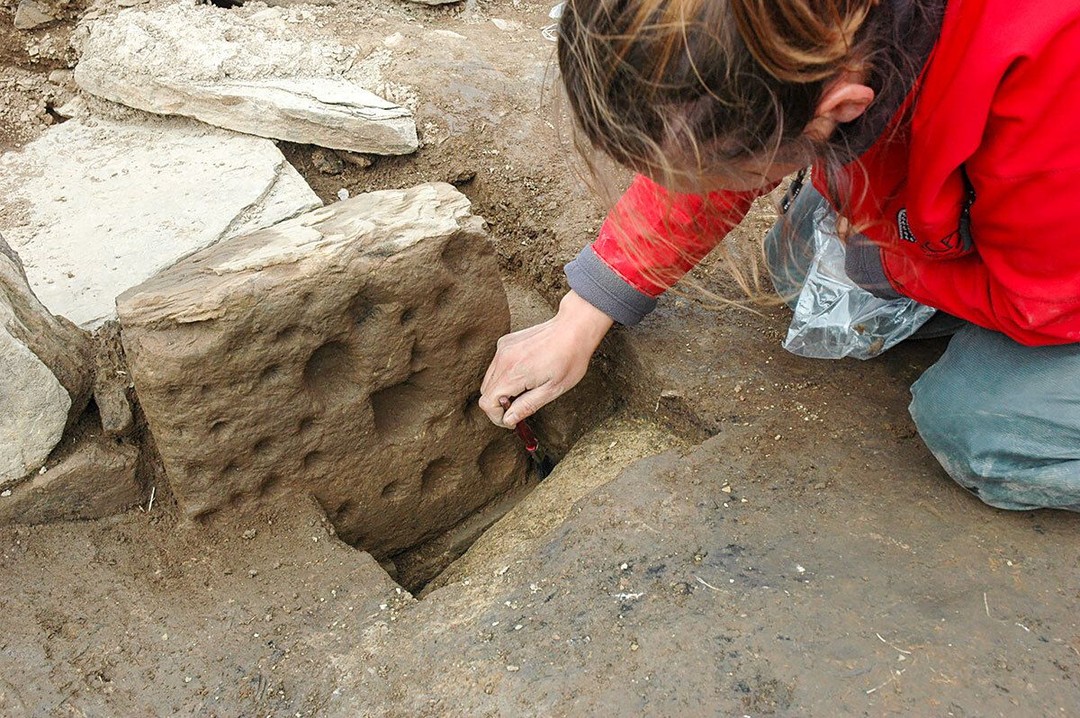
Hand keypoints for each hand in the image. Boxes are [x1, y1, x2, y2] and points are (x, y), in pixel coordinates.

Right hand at [480, 291, 613, 427]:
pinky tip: (524, 374)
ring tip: (524, 391)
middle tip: (519, 407)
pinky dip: (503, 376)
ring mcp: (503, 349)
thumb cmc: (569, 358)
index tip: (511, 420)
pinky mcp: (506, 342)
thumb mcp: (553, 390)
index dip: (497, 417)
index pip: (487, 402)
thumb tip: (509, 420)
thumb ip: (527, 406)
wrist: (573, 328)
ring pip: (489, 379)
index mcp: (513, 373)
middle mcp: (503, 359)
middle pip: (485, 392)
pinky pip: (496, 366)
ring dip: (501, 390)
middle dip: (498, 405)